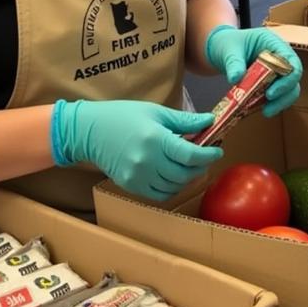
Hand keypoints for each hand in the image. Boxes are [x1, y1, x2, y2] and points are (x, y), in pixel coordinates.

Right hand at [52, 99, 219, 201]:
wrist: (90, 131)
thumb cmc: (124, 116)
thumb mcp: (156, 112)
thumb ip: (184, 121)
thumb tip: (210, 121)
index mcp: (155, 139)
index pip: (190, 154)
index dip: (209, 155)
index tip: (217, 150)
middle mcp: (147, 161)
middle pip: (185, 173)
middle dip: (200, 167)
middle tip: (205, 157)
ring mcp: (138, 177)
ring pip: (174, 187)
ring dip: (187, 178)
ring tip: (189, 166)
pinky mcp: (131, 186)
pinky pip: (159, 194)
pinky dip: (172, 188)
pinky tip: (173, 175)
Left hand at [204, 25, 301, 117]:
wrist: (221, 49)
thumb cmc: (228, 43)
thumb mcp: (228, 49)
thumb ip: (233, 62)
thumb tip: (235, 79)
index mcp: (273, 43)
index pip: (290, 61)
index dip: (287, 79)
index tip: (270, 94)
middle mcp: (280, 57)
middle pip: (293, 77)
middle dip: (284, 94)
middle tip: (268, 107)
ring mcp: (277, 71)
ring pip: (289, 89)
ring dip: (280, 102)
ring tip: (266, 112)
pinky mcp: (271, 83)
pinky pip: (278, 96)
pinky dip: (272, 104)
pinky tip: (260, 110)